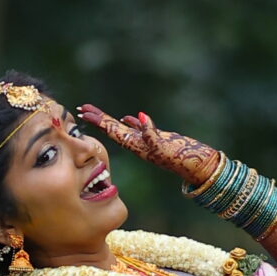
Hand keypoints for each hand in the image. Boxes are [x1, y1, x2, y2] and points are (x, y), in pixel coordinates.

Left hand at [78, 104, 219, 191]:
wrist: (196, 167)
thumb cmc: (180, 158)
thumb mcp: (163, 145)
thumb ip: (150, 132)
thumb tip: (140, 116)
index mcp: (135, 144)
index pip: (111, 130)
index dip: (97, 120)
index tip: (82, 112)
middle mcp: (137, 144)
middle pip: (112, 128)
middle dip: (97, 118)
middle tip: (81, 108)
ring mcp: (146, 142)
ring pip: (123, 128)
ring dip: (109, 120)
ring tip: (97, 113)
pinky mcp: (156, 140)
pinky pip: (139, 129)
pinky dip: (131, 122)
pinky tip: (126, 118)